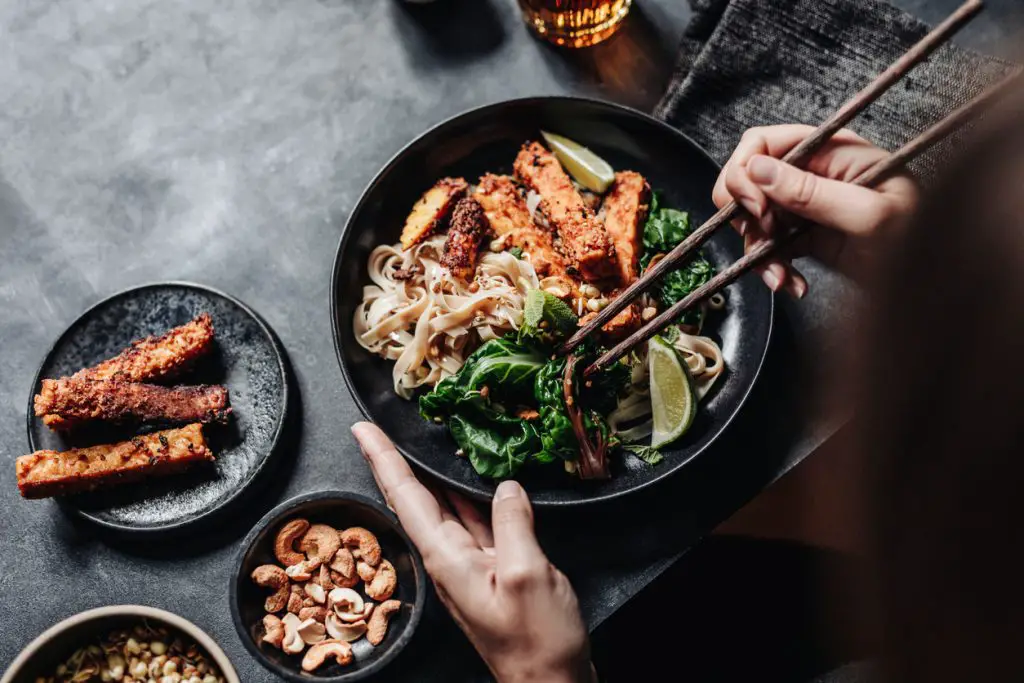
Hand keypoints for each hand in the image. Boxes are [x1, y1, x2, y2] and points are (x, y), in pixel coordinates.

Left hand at [351, 422, 593, 682]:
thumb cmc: (537, 642)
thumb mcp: (526, 575)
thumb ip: (513, 525)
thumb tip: (506, 487)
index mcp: (446, 558)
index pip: (405, 496)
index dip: (383, 459)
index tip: (362, 430)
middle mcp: (450, 559)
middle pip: (415, 499)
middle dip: (394, 461)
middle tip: (379, 427)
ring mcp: (470, 566)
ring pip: (444, 508)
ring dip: (431, 473)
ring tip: (421, 441)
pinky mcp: (493, 571)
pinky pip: (473, 522)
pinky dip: (469, 495)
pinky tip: (478, 480)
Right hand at [712, 125, 918, 294]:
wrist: (936, 289)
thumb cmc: (921, 243)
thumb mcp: (867, 215)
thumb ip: (811, 191)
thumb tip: (758, 170)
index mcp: (832, 151)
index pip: (764, 142)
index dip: (746, 172)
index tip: (756, 208)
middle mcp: (814, 174)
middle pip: (749, 180)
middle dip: (746, 214)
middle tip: (764, 238)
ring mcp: (807, 207)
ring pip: (753, 219)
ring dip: (758, 250)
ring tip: (781, 278)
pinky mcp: (804, 238)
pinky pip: (768, 247)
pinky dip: (771, 268)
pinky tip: (791, 284)